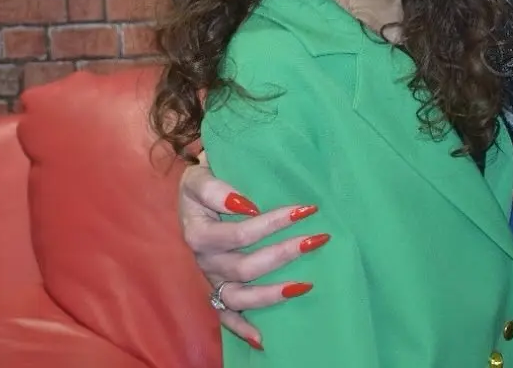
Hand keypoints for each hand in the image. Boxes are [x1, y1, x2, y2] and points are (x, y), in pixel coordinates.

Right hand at [180, 152, 324, 349]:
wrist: (194, 193)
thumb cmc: (205, 180)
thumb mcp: (199, 174)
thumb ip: (213, 186)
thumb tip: (243, 203)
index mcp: (198, 231)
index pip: (237, 233)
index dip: (267, 225)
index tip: (299, 210)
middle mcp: (205, 260)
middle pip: (244, 266)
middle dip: (284, 253)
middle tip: (319, 238)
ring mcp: (212, 279)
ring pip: (240, 296)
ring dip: (273, 293)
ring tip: (307, 284)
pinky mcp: (216, 291)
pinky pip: (227, 317)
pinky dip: (243, 330)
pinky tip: (264, 339)